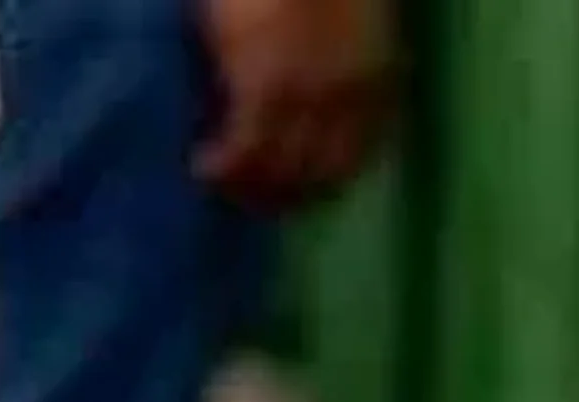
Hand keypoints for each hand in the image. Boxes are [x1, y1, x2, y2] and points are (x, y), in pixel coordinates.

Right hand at [198, 0, 395, 207]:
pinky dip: (219, 168)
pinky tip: (201, 163)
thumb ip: (339, 69)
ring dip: (243, 186)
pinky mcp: (267, 90)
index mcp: (377, 76)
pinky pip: (242, 152)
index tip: (291, 194)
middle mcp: (350, 93)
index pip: (356, 158)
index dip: (321, 187)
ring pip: (278, 171)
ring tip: (219, 181)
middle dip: (280, 197)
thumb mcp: (351, 27)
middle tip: (245, 198)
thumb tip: (309, 116)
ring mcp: (308, 94)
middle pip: (316, 175)